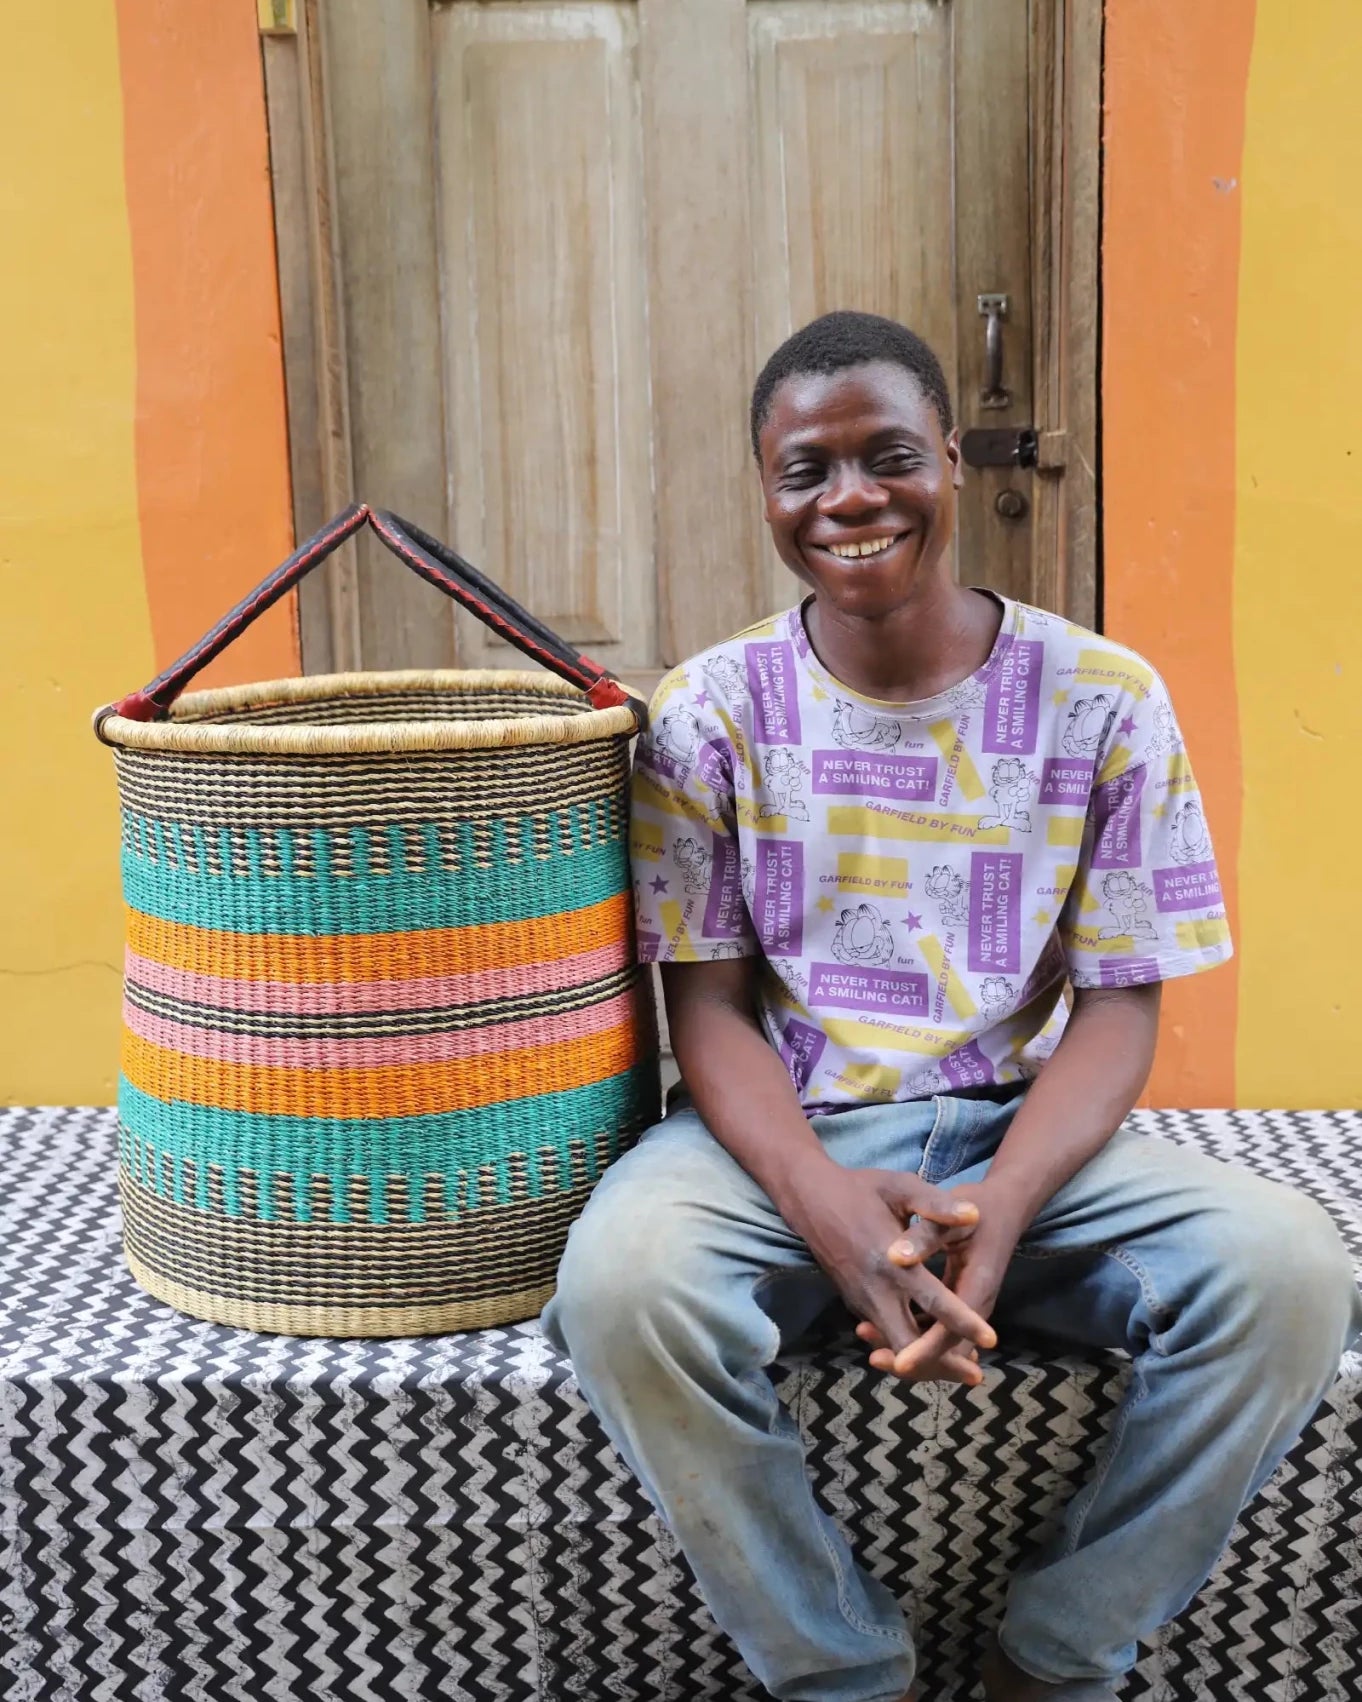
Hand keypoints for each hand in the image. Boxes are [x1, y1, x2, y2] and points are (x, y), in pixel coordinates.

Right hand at [781, 1166, 997, 1386]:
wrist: (810, 1199)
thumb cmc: (860, 1190)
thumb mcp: (900, 1187)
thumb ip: (937, 1204)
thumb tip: (975, 1214)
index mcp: (891, 1262)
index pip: (933, 1302)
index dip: (963, 1323)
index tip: (991, 1339)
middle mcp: (875, 1290)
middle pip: (908, 1346)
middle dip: (941, 1364)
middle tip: (976, 1376)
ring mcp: (862, 1300)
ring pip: (895, 1346)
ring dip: (926, 1361)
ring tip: (962, 1368)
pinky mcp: (856, 1302)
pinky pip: (885, 1332)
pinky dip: (908, 1347)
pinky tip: (933, 1347)